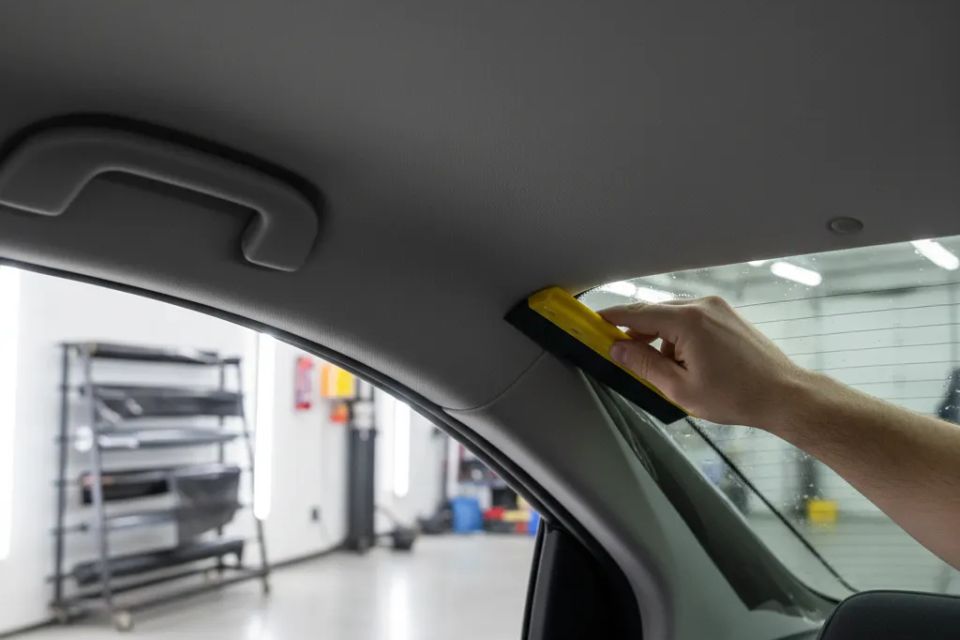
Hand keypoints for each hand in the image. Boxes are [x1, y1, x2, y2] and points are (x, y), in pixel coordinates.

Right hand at [600, 296, 807, 426]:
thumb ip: (644, 365)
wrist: (783, 395)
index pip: (637, 314)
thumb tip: (618, 350)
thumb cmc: (737, 396)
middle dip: (636, 333)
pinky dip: (679, 337)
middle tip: (621, 354)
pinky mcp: (727, 316)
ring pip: (672, 317)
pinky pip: (691, 320)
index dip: (612, 319)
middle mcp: (702, 306)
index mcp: (688, 321)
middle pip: (654, 313)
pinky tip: (685, 364)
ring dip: (660, 338)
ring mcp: (717, 308)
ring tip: (665, 371)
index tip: (594, 322)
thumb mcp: (680, 389)